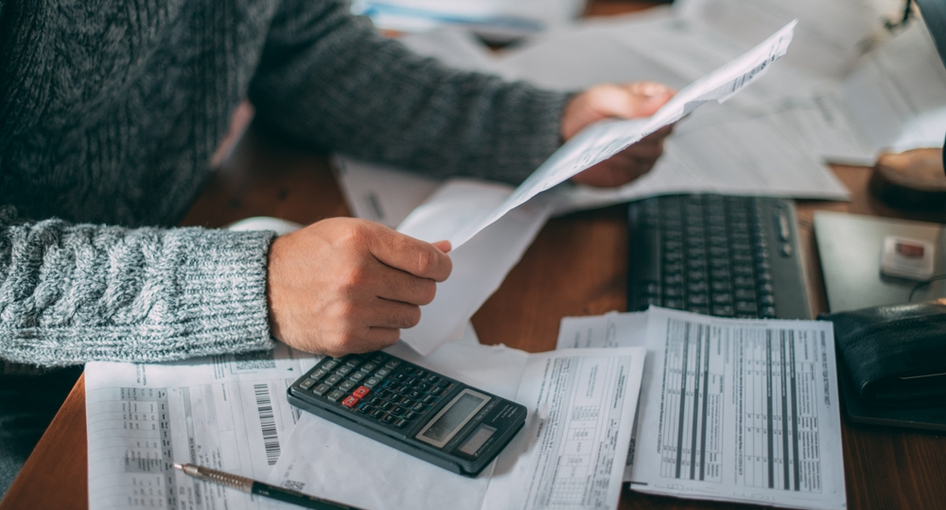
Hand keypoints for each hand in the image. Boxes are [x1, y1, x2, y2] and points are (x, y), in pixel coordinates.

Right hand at [266, 218, 451, 356]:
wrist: (265, 284)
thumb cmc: (310, 255)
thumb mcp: (352, 232)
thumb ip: (399, 243)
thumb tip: (443, 251)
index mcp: (360, 240)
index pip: (426, 261)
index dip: (441, 267)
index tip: (440, 269)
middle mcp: (356, 275)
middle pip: (423, 291)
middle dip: (418, 286)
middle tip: (397, 282)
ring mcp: (350, 310)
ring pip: (411, 316)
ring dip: (401, 307)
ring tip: (376, 297)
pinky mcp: (345, 339)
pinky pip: (391, 336)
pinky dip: (384, 327)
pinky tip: (363, 313)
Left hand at [562, 82, 674, 187]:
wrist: (567, 135)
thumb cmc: (589, 111)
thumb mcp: (604, 98)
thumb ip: (632, 101)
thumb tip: (664, 100)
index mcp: (652, 101)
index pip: (675, 102)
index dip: (678, 106)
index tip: (672, 110)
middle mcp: (655, 127)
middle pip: (667, 129)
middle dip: (651, 129)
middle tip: (636, 129)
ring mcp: (648, 150)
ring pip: (653, 152)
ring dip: (635, 147)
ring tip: (615, 142)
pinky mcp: (635, 171)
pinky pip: (638, 170)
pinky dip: (625, 163)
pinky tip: (610, 156)